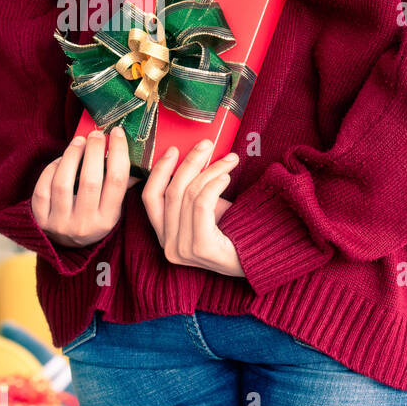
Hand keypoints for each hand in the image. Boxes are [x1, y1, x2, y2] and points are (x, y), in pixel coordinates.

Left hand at [35, 127, 140, 248]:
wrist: (67, 246)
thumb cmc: (95, 219)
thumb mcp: (113, 209)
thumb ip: (123, 184)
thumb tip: (137, 154)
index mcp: (108, 219)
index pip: (117, 181)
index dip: (118, 153)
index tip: (117, 134)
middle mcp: (85, 224)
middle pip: (90, 180)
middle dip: (94, 151)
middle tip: (96, 134)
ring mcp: (60, 223)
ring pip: (63, 183)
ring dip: (72, 156)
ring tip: (78, 141)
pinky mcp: (40, 220)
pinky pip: (43, 188)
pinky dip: (52, 169)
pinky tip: (61, 159)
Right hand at [140, 139, 244, 277]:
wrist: (257, 260)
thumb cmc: (233, 234)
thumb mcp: (208, 210)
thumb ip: (195, 191)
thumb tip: (198, 156)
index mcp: (164, 235)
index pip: (149, 198)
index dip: (158, 171)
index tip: (174, 149)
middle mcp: (168, 245)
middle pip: (171, 191)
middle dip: (190, 162)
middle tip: (207, 144)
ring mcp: (182, 249)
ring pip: (189, 195)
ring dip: (210, 171)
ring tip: (229, 160)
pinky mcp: (200, 248)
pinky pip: (201, 205)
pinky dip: (213, 186)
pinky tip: (226, 177)